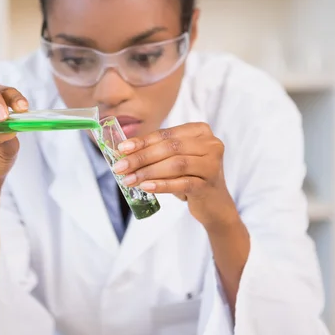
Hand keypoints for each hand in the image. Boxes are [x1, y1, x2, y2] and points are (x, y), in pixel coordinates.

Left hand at [112, 122, 237, 227]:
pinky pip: (182, 183)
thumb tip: (124, 152)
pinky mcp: (209, 185)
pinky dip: (162, 185)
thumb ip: (156, 151)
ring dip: (148, 172)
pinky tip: (145, 187)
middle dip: (141, 157)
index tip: (121, 149)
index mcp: (200, 131)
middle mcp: (210, 144)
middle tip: (120, 167)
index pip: (166, 134)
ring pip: (176, 164)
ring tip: (128, 180)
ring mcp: (212, 165)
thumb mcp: (175, 158)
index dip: (142, 141)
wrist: (214, 204)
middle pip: (170, 148)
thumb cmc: (190, 176)